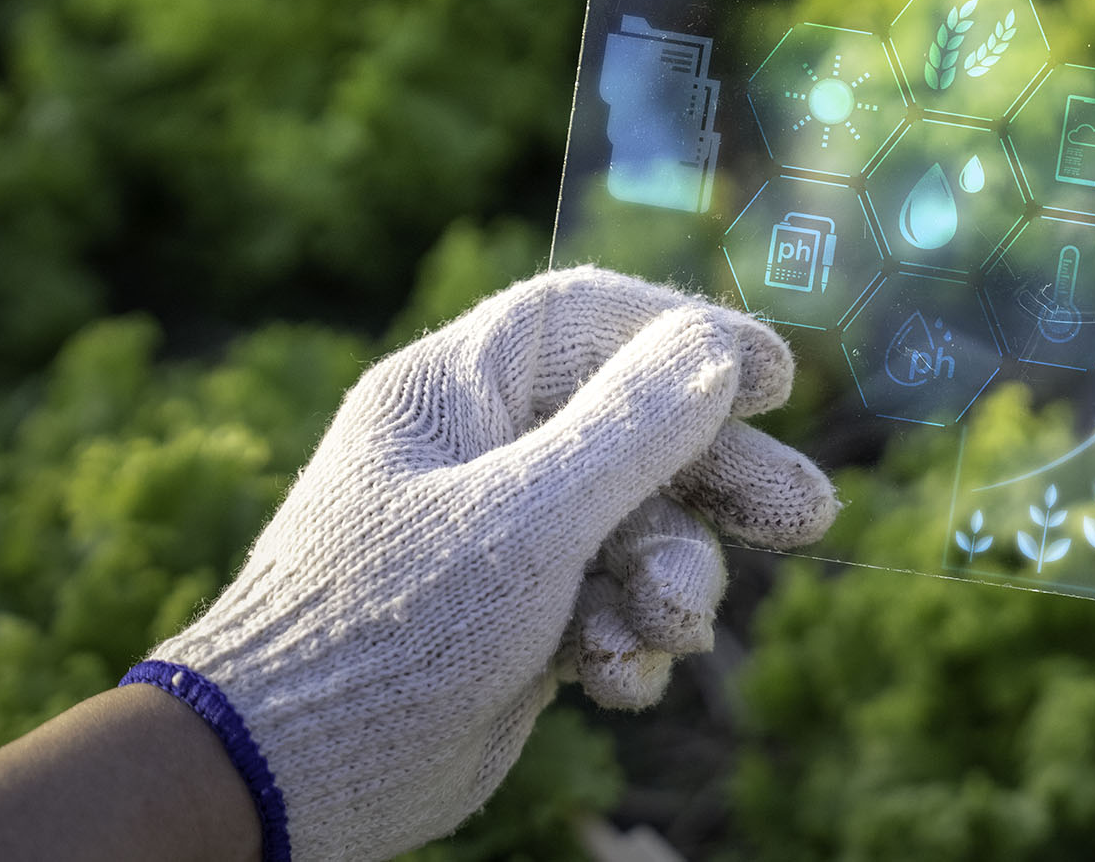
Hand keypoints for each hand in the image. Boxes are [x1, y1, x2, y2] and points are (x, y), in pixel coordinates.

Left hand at [141, 267, 837, 860]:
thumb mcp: (525, 518)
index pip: (588, 319)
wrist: (288, 776)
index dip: (686, 333)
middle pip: (636, 430)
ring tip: (671, 626)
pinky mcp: (517, 621)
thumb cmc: (388, 625)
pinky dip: (627, 640)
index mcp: (455, 392)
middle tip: (806, 514)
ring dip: (673, 579)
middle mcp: (481, 454)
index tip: (775, 376)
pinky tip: (615, 680)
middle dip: (719, 480)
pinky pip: (608, 605)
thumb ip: (629, 431)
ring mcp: (501, 541)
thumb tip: (713, 349)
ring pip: (636, 530)